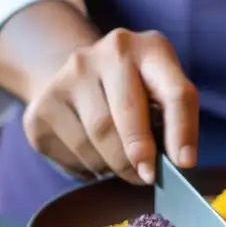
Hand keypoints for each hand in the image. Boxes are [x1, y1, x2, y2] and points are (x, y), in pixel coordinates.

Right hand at [23, 29, 197, 183]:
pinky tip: (94, 157)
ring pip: (95, 138)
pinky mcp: (41, 106)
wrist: (78, 76)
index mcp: (150, 49)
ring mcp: (69, 76)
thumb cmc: (135, 93)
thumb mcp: (162, 92)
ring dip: (113, 165)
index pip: (174, 92)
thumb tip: (175, 164)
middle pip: (126, 115)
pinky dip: (88, 166)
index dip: (182, 131)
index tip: (183, 164)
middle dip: (139, 153)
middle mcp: (109, 52)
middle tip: (147, 176)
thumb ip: (173, 121)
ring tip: (121, 165)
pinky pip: (71, 152)